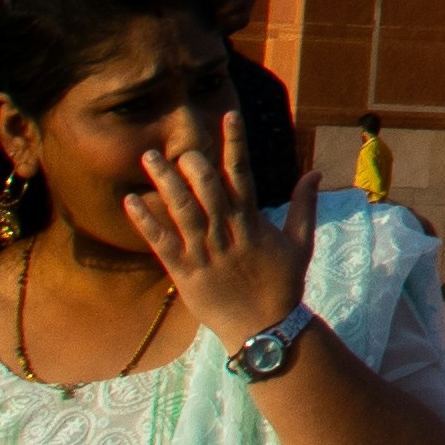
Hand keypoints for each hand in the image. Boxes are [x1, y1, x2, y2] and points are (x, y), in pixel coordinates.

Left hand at [118, 103, 301, 347]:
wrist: (265, 329)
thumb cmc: (283, 284)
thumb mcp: (301, 242)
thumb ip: (304, 205)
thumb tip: (314, 171)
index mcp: (253, 221)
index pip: (243, 173)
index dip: (235, 143)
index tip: (228, 115)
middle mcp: (228, 232)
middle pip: (208, 187)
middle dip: (194, 162)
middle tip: (178, 146)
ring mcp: (205, 253)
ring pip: (182, 210)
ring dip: (164, 182)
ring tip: (148, 158)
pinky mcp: (185, 273)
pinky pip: (161, 243)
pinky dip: (146, 221)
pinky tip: (130, 202)